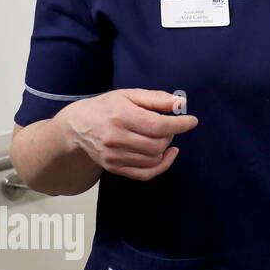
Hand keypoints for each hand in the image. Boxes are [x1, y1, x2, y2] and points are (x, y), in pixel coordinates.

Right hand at [57, 89, 198, 180]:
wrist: (77, 126)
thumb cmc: (107, 107)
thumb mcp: (130, 95)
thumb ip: (156, 98)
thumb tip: (181, 103)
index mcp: (120, 116)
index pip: (157, 125)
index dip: (179, 124)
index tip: (192, 121)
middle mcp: (115, 138)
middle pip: (157, 144)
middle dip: (171, 135)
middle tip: (169, 127)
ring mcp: (113, 156)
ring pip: (153, 159)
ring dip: (165, 149)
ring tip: (161, 137)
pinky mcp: (113, 168)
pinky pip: (144, 174)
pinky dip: (161, 166)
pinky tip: (166, 155)